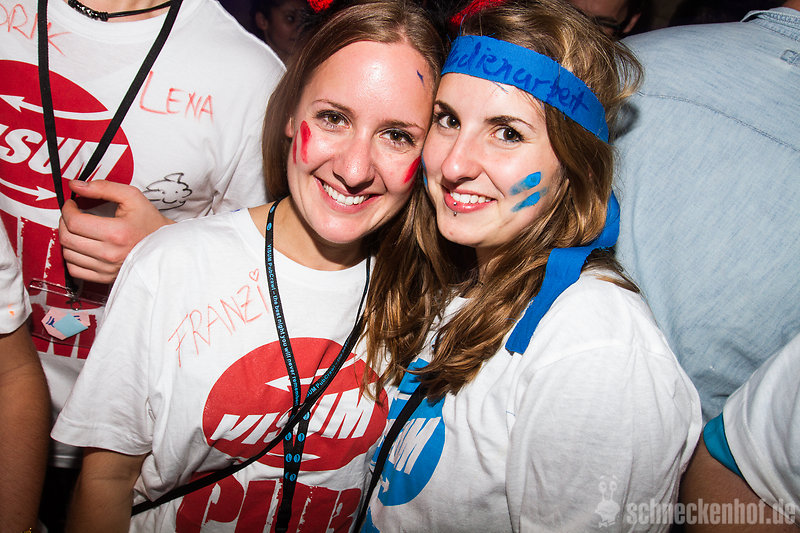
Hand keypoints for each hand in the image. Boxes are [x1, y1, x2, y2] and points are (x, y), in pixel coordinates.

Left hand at [59, 180, 173, 283]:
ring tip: (78, 231)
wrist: (166, 247)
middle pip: (67, 238)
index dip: (67, 210)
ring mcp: (107, 268)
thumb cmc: (149, 222)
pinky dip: (72, 258)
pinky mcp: (105, 278)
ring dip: (67, 239)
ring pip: (68, 254)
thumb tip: (75, 185)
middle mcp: (110, 254)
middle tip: (72, 215)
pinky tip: (81, 247)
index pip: (74, 222)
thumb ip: (103, 188)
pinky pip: (75, 270)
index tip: (72, 205)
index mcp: (116, 232)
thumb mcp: (132, 197)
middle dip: (64, 223)